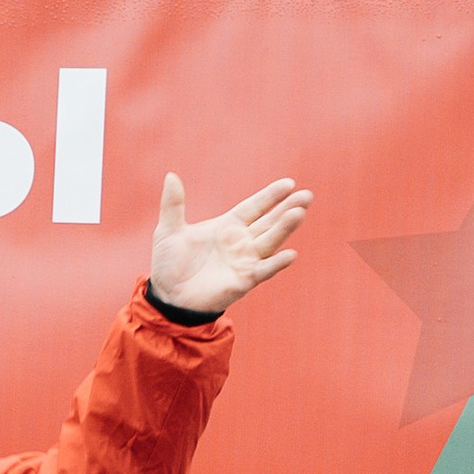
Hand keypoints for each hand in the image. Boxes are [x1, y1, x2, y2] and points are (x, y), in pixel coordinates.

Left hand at [148, 173, 309, 315]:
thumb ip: (173, 205)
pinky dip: (276, 263)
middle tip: (306, 196)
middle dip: (288, 209)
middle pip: (269, 222)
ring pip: (270, 242)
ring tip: (299, 213)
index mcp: (227, 226)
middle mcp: (241, 242)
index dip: (271, 196)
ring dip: (285, 229)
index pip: (255, 207)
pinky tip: (290, 254)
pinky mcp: (243, 281)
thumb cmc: (169, 264)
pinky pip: (263, 270)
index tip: (289, 184)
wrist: (167, 297)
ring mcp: (244, 261)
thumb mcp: (169, 230)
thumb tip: (171, 176)